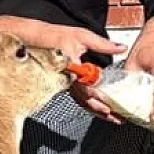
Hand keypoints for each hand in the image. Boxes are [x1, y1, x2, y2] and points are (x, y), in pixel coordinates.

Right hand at [0, 16, 126, 123]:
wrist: (33, 38)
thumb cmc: (54, 36)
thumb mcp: (82, 36)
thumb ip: (103, 44)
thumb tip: (120, 48)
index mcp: (72, 68)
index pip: (87, 87)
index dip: (99, 96)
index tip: (110, 105)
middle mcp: (66, 79)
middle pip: (85, 100)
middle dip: (100, 109)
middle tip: (115, 116)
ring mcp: (64, 83)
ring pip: (81, 101)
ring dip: (96, 110)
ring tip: (111, 117)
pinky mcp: (64, 84)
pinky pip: (77, 97)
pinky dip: (89, 104)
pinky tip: (99, 109)